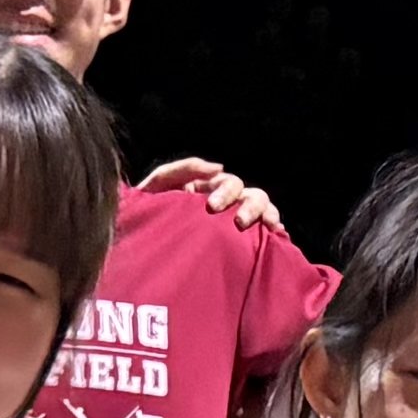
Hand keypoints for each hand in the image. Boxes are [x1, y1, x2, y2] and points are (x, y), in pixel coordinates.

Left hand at [132, 154, 285, 232]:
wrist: (140, 249)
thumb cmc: (148, 214)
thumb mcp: (157, 186)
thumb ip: (182, 169)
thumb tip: (219, 167)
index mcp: (209, 190)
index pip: (229, 184)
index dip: (226, 192)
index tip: (212, 207)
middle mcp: (228, 204)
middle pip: (252, 196)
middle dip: (250, 206)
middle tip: (239, 222)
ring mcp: (236, 225)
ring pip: (264, 211)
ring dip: (267, 215)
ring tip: (268, 228)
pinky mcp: (243, 246)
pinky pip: (266, 236)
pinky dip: (275, 233)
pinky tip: (276, 237)